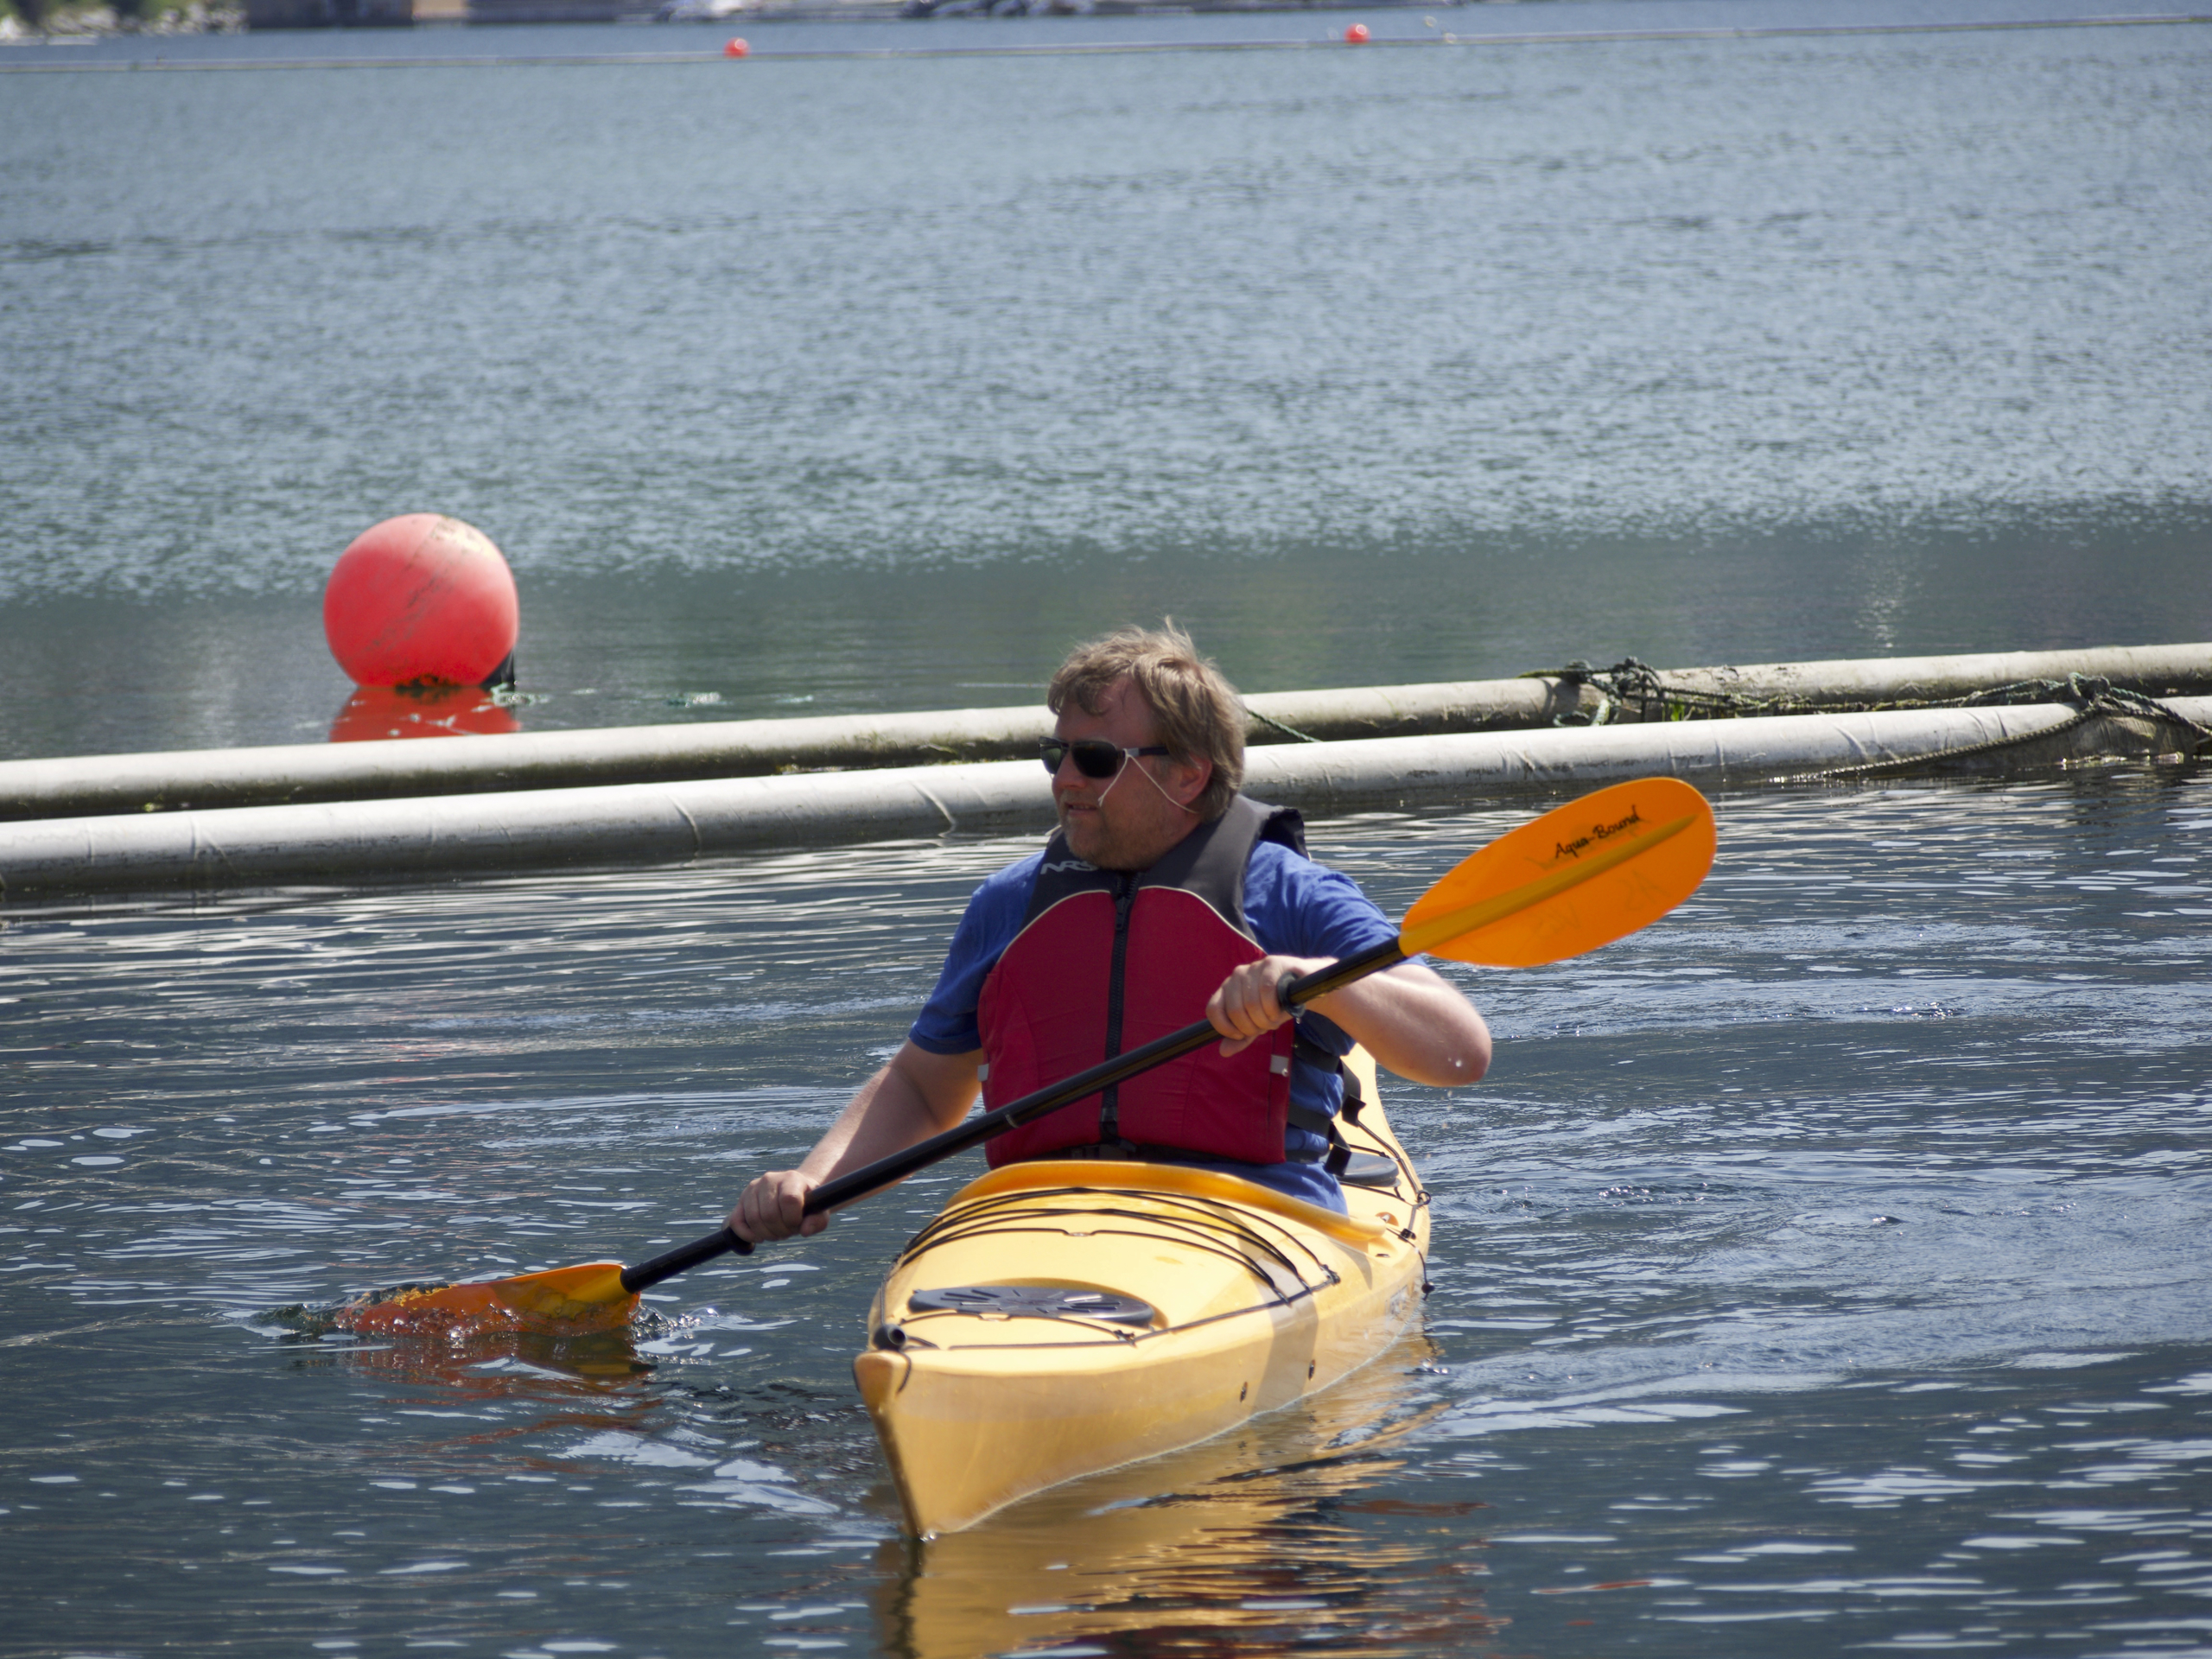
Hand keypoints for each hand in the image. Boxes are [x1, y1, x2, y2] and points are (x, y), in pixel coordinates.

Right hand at [728, 1169, 827, 1243]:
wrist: (795, 1192)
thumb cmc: (808, 1204)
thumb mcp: (820, 1212)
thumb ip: (818, 1221)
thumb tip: (805, 1231)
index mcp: (791, 1178)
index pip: (789, 1200)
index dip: (793, 1219)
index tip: (798, 1224)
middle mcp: (770, 1179)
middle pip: (769, 1214)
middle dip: (780, 1231)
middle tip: (788, 1231)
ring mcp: (753, 1188)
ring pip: (753, 1219)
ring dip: (766, 1234)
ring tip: (777, 1232)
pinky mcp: (741, 1199)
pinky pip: (736, 1221)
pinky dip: (746, 1234)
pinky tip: (759, 1237)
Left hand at [1206, 954, 1331, 1056]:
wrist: (1306, 989)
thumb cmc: (1278, 1005)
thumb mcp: (1258, 1024)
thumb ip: (1241, 1038)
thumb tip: (1224, 1052)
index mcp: (1228, 989)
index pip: (1213, 1009)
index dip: (1226, 1028)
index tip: (1242, 1034)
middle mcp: (1237, 976)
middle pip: (1234, 1010)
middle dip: (1252, 1027)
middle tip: (1265, 1027)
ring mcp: (1253, 968)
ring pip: (1251, 1002)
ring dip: (1265, 1019)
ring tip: (1275, 1019)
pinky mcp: (1271, 963)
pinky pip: (1267, 990)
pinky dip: (1273, 1007)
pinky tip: (1279, 1011)